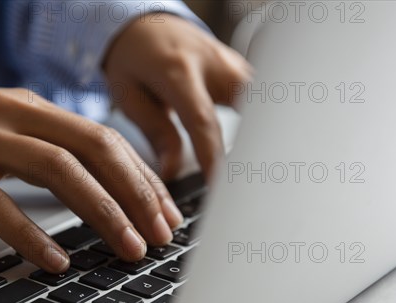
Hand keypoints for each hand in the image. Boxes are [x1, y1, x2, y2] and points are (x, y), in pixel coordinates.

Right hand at [0, 82, 182, 271]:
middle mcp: (16, 117)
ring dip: (102, 212)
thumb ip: (52, 150)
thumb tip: (104, 188)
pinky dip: (31, 234)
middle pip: (94, 149)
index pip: (105, 139)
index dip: (142, 177)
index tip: (166, 212)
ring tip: (129, 248)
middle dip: (136, 194)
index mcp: (36, 108)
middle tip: (162, 235)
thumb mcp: (10, 128)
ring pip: (58, 171)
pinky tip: (56, 260)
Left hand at [104, 14, 251, 179]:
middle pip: (250, 106)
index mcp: (178, 71)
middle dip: (258, 142)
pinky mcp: (239, 70)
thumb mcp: (129, 95)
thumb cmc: (132, 59)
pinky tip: (262, 144)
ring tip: (261, 166)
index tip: (219, 184)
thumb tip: (172, 170)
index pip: (203, 120)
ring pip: (262, 100)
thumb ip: (155, 132)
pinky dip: (263, 121)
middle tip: (255, 177)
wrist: (143, 24)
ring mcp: (231, 64)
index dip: (213, 156)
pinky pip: (260, 97)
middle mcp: (212, 64)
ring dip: (265, 132)